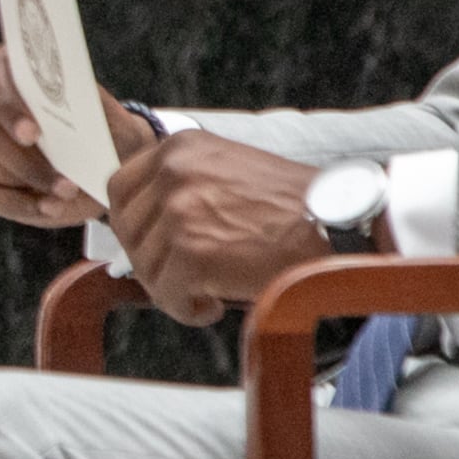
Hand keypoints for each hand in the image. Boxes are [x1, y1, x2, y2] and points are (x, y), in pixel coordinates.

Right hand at [0, 48, 159, 227]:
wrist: (108, 156)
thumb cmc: (104, 128)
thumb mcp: (107, 113)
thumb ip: (90, 109)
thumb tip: (74, 118)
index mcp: (9, 67)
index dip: (9, 107)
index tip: (33, 133)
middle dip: (24, 160)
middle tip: (64, 183)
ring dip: (24, 182)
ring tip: (65, 194)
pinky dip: (19, 204)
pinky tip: (50, 208)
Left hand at [106, 133, 325, 325]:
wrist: (338, 226)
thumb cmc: (294, 206)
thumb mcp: (228, 171)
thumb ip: (185, 185)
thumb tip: (147, 224)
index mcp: (180, 149)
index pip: (120, 188)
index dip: (133, 224)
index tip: (152, 245)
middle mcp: (173, 173)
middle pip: (126, 229)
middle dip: (150, 259)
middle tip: (181, 275)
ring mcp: (179, 212)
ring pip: (144, 266)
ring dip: (171, 287)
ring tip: (206, 290)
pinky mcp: (192, 253)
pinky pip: (166, 295)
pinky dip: (186, 309)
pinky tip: (213, 305)